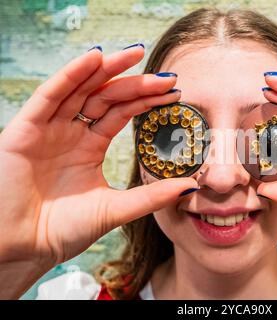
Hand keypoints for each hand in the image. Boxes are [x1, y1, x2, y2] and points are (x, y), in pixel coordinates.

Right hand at [0, 45, 197, 297]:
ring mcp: (49, 129)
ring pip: (80, 89)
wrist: (21, 249)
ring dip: (106, 69)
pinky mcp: (25, 129)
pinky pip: (49, 96)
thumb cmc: (62, 230)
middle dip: (136, 84)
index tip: (175, 92)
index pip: (122, 113)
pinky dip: (70, 76)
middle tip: (166, 76)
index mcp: (90, 146)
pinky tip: (94, 59)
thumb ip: (151, 196)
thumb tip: (191, 186)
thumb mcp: (115, 208)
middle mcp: (71, 133)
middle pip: (106, 97)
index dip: (147, 101)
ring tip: (134, 54)